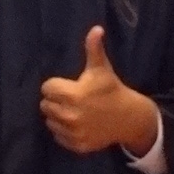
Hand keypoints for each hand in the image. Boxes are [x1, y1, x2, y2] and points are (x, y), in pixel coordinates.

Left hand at [39, 27, 159, 156]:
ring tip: (73, 110)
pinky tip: (76, 124)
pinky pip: (58, 137)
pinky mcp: (76, 145)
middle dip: (55, 100)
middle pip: (45, 105)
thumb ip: (94, 49)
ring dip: (57, 116)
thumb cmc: (111, 89)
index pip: (47, 88)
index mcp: (73, 94)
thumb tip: (96, 29)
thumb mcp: (102, 68)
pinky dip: (63, 131)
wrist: (128, 117)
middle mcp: (70, 115)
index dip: (56, 85)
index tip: (68, 86)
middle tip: (70, 98)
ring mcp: (73, 132)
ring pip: (50, 121)